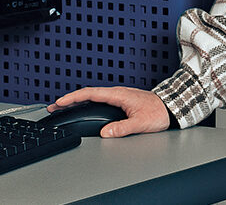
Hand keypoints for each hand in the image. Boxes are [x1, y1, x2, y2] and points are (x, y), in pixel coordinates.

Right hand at [50, 86, 171, 138]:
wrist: (171, 107)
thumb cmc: (159, 112)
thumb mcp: (140, 123)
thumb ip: (122, 128)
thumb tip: (105, 133)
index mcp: (119, 95)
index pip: (90, 93)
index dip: (72, 98)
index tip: (59, 102)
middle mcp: (117, 93)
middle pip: (87, 93)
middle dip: (69, 100)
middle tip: (54, 107)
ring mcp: (119, 96)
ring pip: (93, 95)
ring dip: (77, 101)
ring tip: (63, 108)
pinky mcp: (121, 100)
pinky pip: (99, 99)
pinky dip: (87, 103)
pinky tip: (83, 109)